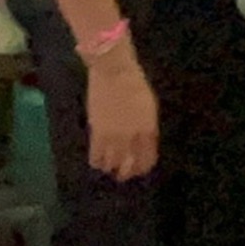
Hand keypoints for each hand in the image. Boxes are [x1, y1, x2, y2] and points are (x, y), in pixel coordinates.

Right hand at [86, 40, 159, 180]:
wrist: (114, 71)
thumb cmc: (135, 83)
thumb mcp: (148, 106)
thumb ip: (147, 127)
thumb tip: (145, 141)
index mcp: (148, 129)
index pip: (147, 158)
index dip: (143, 167)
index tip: (139, 169)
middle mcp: (132, 136)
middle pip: (129, 165)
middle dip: (127, 172)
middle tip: (123, 174)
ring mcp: (114, 135)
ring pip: (112, 163)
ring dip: (111, 168)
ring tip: (109, 168)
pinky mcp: (97, 131)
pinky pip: (96, 154)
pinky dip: (97, 161)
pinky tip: (97, 162)